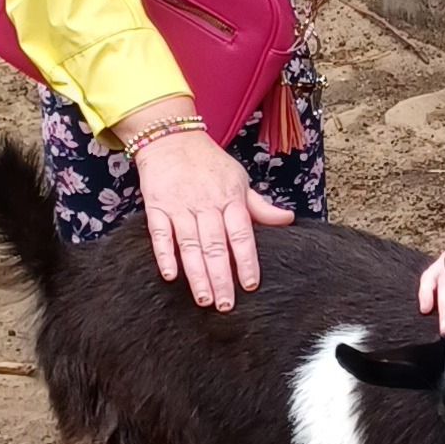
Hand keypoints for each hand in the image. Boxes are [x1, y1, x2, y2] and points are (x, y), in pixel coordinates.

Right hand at [121, 107, 292, 309]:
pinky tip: (169, 275)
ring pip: (190, 245)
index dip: (246, 260)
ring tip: (204, 299)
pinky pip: (160, 234)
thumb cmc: (210, 163)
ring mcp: (180, 206)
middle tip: (226, 305)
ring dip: (196, 274)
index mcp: (230, 198)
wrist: (172, 139)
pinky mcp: (156, 207)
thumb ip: (259, 206)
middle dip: (221, 277)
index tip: (250, 284)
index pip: (242, 234)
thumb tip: (288, 219)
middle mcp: (206, 204)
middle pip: (215, 246)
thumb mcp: (240, 179)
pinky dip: (164, 254)